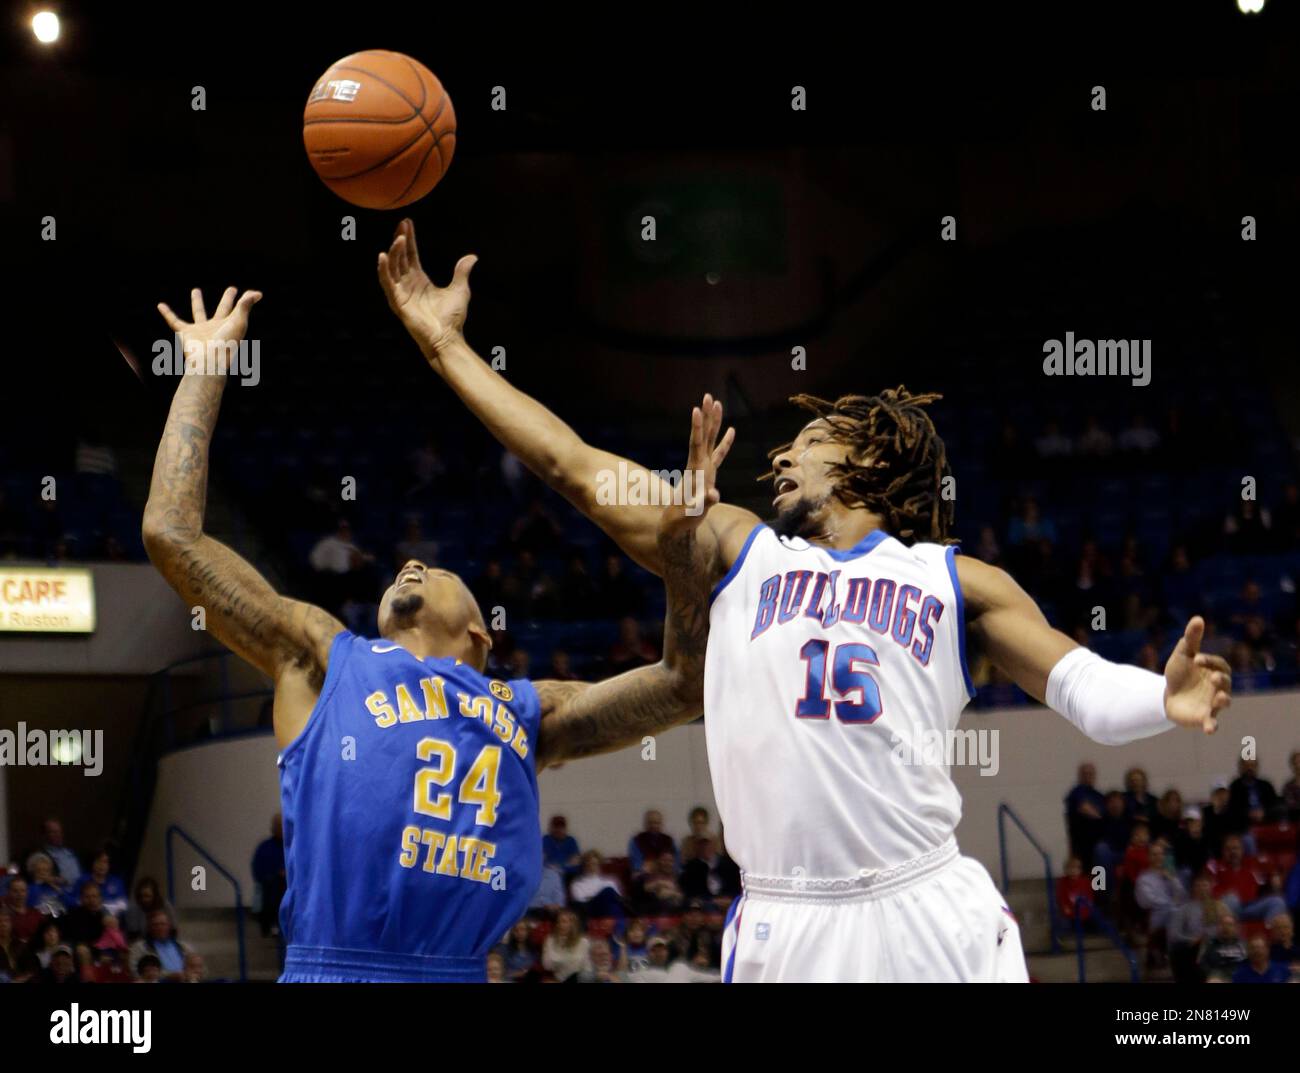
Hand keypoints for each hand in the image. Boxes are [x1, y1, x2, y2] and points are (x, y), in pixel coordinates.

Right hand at [157, 287, 261, 360]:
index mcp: (230, 325)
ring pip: (199, 313)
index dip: (241, 300)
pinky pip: (174, 321)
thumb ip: (245, 305)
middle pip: (222, 310)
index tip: (248, 292)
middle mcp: (217, 327)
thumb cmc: (226, 343)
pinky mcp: (186, 333)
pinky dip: (167, 313)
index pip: (237, 309)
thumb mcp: (238, 321)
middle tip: (230, 289)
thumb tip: (257, 293)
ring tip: (196, 290)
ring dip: (198, 302)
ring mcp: (201, 330)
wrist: (209, 360)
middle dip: (226, 300)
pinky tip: (160, 305)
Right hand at [377, 218, 474, 355]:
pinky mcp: (398, 302)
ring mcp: (401, 293)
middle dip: (400, 240)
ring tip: (398, 237)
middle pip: (400, 257)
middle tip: (402, 224)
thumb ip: (461, 272)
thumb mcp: (459, 289)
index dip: (408, 239)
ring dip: (394, 251)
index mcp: (419, 281)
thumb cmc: (451, 318)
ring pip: (393, 267)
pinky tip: (383, 256)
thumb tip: (471, 257)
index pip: (411, 255)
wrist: (448, 338)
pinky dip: (383, 269)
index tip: (407, 223)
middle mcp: (408, 284)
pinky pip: (387, 283)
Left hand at [659, 394, 734, 539]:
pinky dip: (725, 442)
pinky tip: (731, 430)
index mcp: (695, 470)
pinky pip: (719, 454)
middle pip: (703, 436)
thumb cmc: (685, 519)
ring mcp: (703, 468)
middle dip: (706, 416)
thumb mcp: (694, 512)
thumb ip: (705, 503)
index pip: (696, 444)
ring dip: (714, 423)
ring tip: (717, 403)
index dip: (697, 428)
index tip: (696, 409)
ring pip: (710, 440)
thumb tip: (714, 495)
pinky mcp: (708, 473)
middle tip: (708, 396)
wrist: (677, 524)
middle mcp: (698, 464)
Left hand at [1163, 616, 1231, 733]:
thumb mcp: (1182, 654)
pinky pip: (1212, 723)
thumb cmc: (1180, 673)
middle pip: (1225, 683)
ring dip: (1223, 701)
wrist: (1166, 694)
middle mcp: (1219, 687)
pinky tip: (1210, 729)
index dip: (1209, 661)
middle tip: (1214, 678)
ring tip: (1220, 698)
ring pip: (1224, 702)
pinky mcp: (1204, 717)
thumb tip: (1198, 618)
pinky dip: (1212, 726)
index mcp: (1215, 670)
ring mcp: (1212, 703)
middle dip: (1221, 680)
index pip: (1218, 665)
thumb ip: (1191, 638)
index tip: (1196, 658)